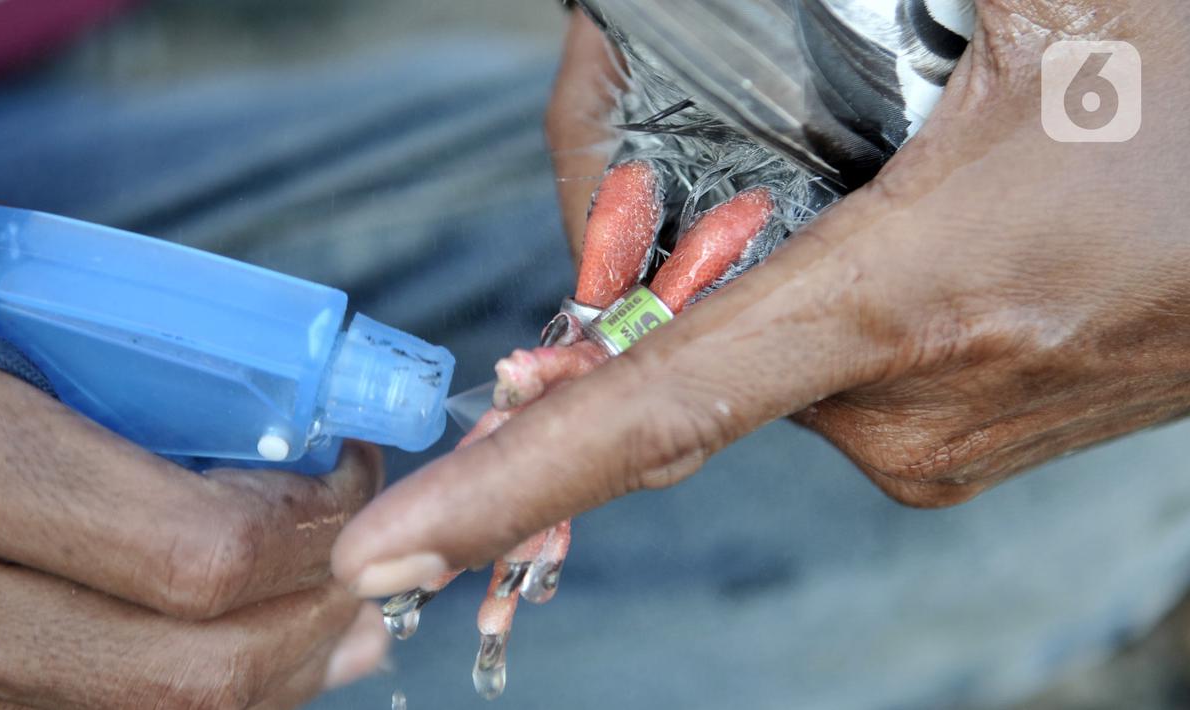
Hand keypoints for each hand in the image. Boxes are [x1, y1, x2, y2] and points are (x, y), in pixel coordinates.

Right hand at [0, 352, 387, 708]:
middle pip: (191, 673)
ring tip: (330, 614)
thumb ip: (131, 360)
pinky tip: (243, 654)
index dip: (311, 523)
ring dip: (276, 673)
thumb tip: (300, 419)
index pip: (194, 555)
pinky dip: (201, 699)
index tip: (350, 468)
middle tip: (361, 547)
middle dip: (314, 614)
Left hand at [331, 0, 1189, 594]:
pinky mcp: (961, 447)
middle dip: (681, 284)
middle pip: (699, 353)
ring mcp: (938, 443)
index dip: (506, 489)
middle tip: (815, 165)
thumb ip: (836, 35)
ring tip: (904, 194)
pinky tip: (924, 248)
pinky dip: (822, 317)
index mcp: (909, 299)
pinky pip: (833, 377)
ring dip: (777, 287)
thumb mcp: (1028, 13)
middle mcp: (908, 407)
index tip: (396, 549)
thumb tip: (658, 71)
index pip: (654, 412)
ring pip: (772, 359)